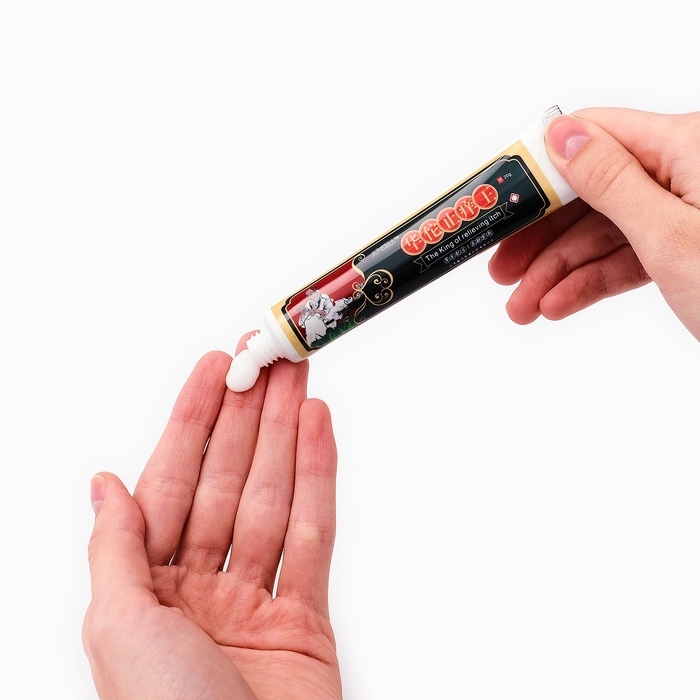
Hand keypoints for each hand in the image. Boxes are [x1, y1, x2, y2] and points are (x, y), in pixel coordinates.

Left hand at [83, 344, 341, 698]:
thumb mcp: (119, 628)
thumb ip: (117, 547)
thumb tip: (105, 483)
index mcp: (145, 587)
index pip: (173, 478)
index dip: (195, 419)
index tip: (218, 368)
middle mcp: (198, 585)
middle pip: (231, 478)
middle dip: (250, 415)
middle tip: (270, 357)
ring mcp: (254, 599)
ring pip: (276, 497)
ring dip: (289, 435)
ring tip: (302, 380)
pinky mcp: (305, 619)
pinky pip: (315, 537)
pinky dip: (320, 481)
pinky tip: (320, 434)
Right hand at [488, 107, 699, 340]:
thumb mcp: (671, 235)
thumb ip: (612, 182)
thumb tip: (563, 137)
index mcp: (689, 146)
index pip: (594, 137)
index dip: (540, 170)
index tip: (501, 201)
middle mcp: (683, 172)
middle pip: (589, 195)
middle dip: (541, 239)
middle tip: (499, 270)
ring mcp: (681, 213)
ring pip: (601, 235)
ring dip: (557, 273)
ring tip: (523, 306)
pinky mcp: (681, 249)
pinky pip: (623, 259)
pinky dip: (588, 284)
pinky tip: (557, 304)